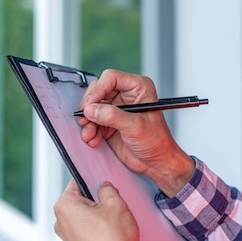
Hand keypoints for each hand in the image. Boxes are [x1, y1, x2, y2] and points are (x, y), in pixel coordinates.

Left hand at [54, 179, 138, 240]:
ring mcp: (67, 234)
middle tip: (110, 202)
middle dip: (96, 198)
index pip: (77, 181)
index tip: (101, 179)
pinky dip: (97, 226)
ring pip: (84, 214)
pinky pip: (86, 227)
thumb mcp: (116, 205)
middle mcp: (61, 220)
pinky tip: (108, 229)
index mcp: (65, 206)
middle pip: (81, 198)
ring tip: (111, 219)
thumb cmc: (111, 240)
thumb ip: (108, 189)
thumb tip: (105, 186)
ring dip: (98, 213)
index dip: (92, 178)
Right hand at [77, 69, 194, 196]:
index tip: (89, 105)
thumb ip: (112, 116)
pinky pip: (93, 120)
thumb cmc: (156, 141)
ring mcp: (117, 107)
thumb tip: (91, 109)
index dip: (98, 90)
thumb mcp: (135, 126)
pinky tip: (94, 140)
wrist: (156, 162)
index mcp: (139, 88)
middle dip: (90, 107)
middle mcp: (127, 94)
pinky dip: (90, 130)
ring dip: (88, 121)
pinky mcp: (110, 121)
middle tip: (85, 119)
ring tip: (89, 135)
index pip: (111, 78)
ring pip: (93, 106)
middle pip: (98, 90)